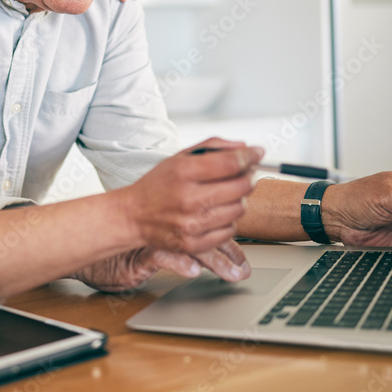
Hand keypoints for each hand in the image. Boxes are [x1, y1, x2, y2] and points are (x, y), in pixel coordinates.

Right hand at [75, 240, 251, 291]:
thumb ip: (190, 228)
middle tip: (245, 271)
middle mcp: (175, 225)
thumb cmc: (135, 227)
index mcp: (183, 216)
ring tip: (233, 274)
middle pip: (209, 237)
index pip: (214, 227)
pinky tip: (191, 271)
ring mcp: (161, 238)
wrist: (104, 230)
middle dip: (230, 256)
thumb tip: (214, 244)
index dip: (232, 246)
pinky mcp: (143, 251)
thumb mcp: (164, 227)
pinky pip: (163, 255)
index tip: (245, 262)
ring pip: (193, 247)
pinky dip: (178, 263)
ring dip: (215, 261)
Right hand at [117, 138, 261, 254]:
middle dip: (248, 178)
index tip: (257, 154)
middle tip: (244, 175)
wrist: (133, 215)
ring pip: (239, 209)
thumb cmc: (158, 185)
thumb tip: (245, 147)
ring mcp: (191, 223)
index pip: (231, 163)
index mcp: (184, 172)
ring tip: (225, 195)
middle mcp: (188, 198)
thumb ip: (213, 147)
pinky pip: (230, 231)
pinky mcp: (193, 243)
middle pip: (241, 187)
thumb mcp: (180, 157)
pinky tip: (215, 213)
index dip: (251, 157)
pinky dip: (228, 221)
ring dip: (238, 200)